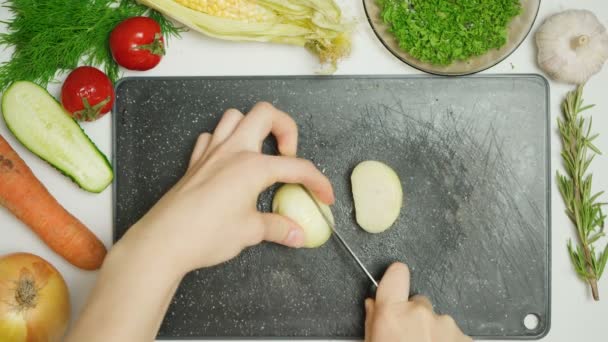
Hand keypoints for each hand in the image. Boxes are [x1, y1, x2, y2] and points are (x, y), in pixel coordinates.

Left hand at [119, 102, 334, 272]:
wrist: (164, 241)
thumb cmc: (206, 234)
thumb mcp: (251, 232)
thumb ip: (278, 228)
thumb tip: (297, 233)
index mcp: (253, 166)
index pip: (297, 168)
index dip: (317, 182)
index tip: (324, 196)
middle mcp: (233, 151)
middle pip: (266, 114)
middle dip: (286, 128)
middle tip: (289, 155)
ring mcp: (211, 153)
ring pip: (235, 117)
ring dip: (253, 127)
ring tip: (261, 151)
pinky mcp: (195, 162)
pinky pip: (211, 137)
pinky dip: (223, 141)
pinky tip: (229, 160)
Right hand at [365, 263, 471, 341]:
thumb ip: (374, 320)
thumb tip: (375, 306)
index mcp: (393, 314)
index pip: (396, 274)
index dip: (396, 276)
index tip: (396, 279)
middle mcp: (420, 314)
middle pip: (419, 302)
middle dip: (416, 316)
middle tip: (410, 337)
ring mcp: (445, 325)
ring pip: (437, 320)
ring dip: (432, 332)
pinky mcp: (464, 337)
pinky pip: (452, 333)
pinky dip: (447, 341)